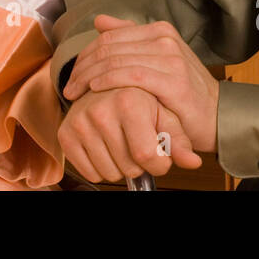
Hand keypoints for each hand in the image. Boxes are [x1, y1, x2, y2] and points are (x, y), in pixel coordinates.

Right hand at [58, 87, 199, 182]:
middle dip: (140, 163)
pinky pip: (89, 172)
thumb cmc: (142, 101)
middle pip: (129, 168)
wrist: (107, 86)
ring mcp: (79, 121)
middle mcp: (100, 109)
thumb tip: (193, 162)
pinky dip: (100, 167)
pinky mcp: (65, 133)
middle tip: (139, 142)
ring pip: (109, 173)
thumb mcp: (166, 116)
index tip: (161, 154)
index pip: (146, 154)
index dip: (160, 162)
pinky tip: (105, 146)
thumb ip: (180, 141)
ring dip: (120, 166)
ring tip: (122, 142)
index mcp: (129, 100)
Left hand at [64, 15, 220, 152]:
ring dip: (89, 76)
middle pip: (109, 46)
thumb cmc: (184, 94)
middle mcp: (165, 38)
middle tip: (68, 86)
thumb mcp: (157, 62)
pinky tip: (94, 90)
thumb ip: (130, 40)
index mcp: (160, 30)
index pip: (109, 36)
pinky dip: (108, 80)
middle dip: (82, 66)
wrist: (219, 117)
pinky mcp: (173, 80)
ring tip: (74, 92)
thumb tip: (100, 20)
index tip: (72, 73)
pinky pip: (131, 74)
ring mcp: (170, 58)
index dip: (85, 54)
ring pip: (116, 59)